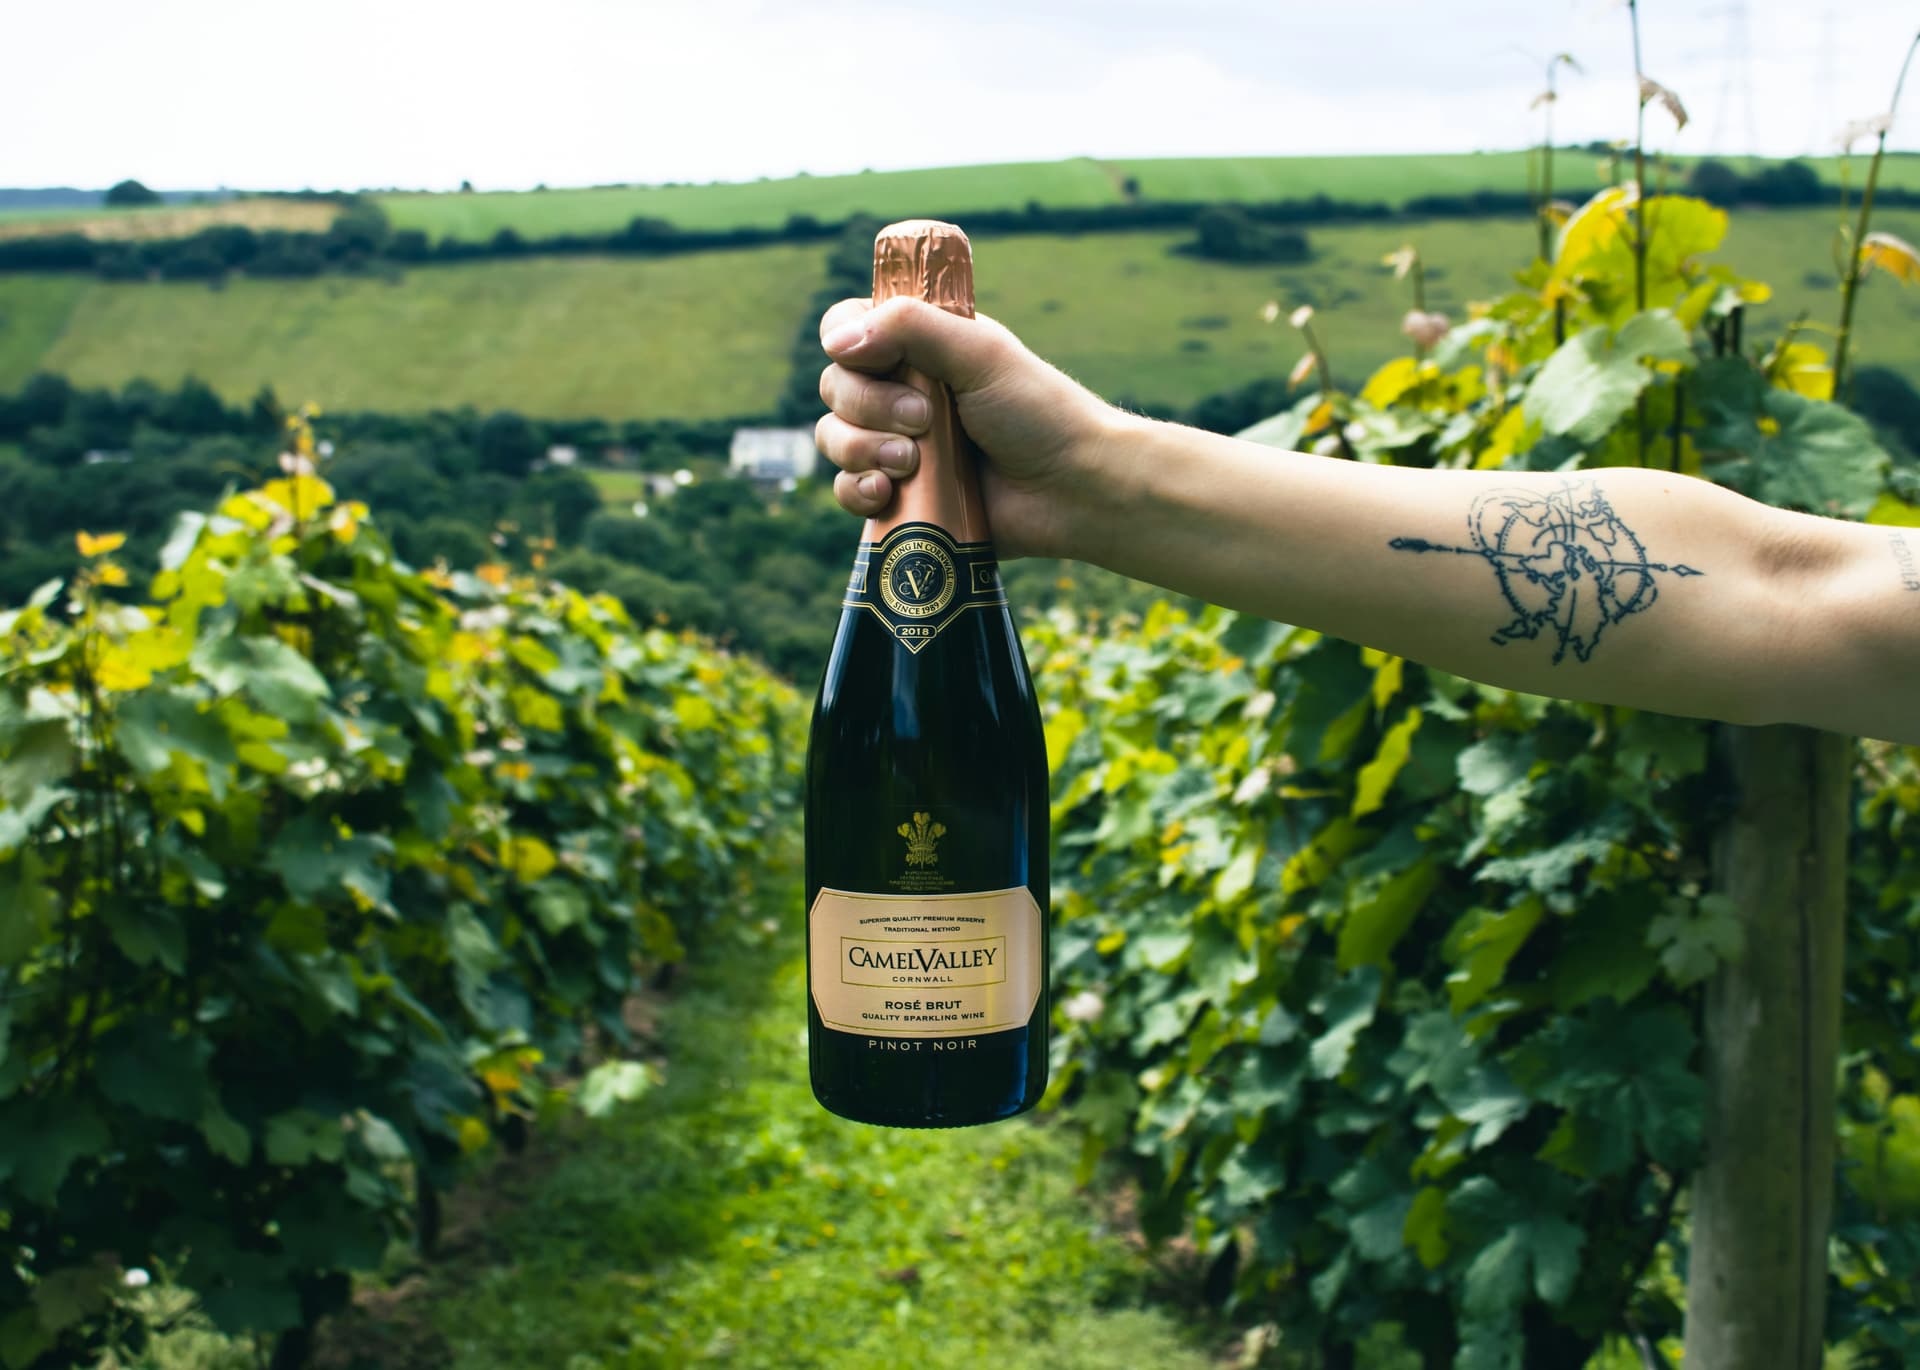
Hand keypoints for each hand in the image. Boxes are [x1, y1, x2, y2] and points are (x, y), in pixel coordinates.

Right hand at [814, 297, 1117, 559]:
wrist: (1073, 490)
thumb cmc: (1038, 413)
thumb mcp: (979, 353)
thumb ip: (910, 327)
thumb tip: (837, 342)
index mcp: (919, 345)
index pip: (846, 327)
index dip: (846, 342)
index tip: (874, 359)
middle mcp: (901, 390)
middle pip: (835, 386)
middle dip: (868, 406)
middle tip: (925, 419)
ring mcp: (897, 444)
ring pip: (833, 439)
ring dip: (861, 449)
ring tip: (913, 462)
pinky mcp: (901, 496)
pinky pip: (846, 490)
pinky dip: (857, 490)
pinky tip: (888, 494)